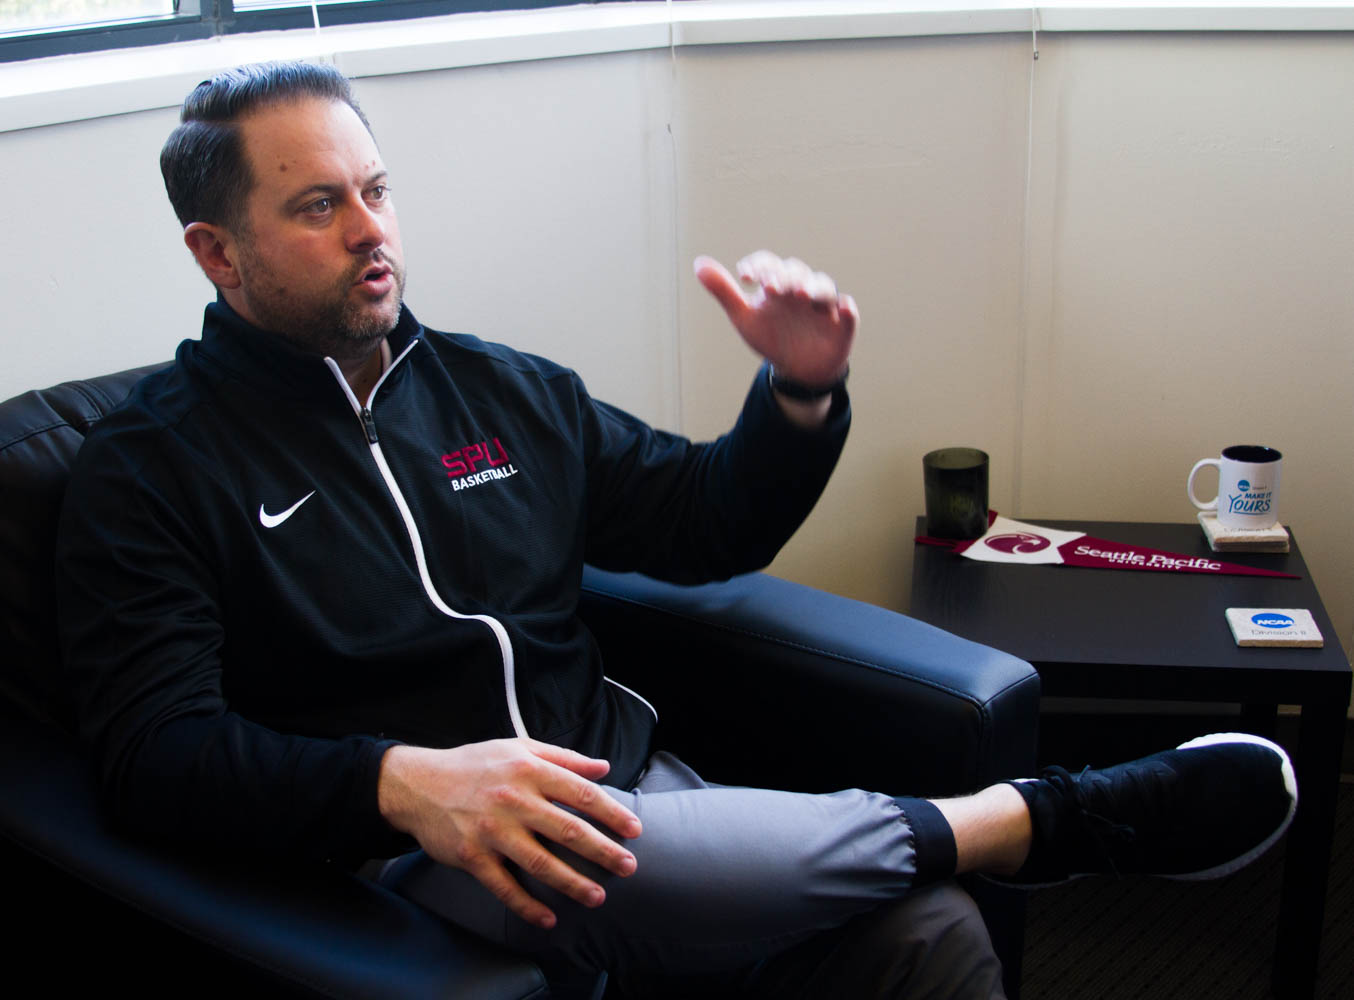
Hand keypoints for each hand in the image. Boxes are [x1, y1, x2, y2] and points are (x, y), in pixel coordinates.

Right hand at [377, 739, 641, 928]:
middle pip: (567, 830)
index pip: (580, 793)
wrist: (418, 784)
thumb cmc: (474, 765)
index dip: (611, 812)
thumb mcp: (518, 748)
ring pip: (540, 862)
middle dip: (602, 851)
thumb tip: (603, 767)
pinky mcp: (472, 856)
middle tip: (628, 866)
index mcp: (529, 770)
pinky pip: (504, 886)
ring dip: (572, 883)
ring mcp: (492, 831)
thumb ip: (563, 758)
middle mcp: (513, 800)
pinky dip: (527, 905)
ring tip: (597, 896)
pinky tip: (548, 918)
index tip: (634, 830)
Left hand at [694, 250, 858, 386]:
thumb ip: (724, 291)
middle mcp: (802, 288)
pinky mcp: (843, 324)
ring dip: (814, 287)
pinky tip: (842, 309)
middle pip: (797, 272)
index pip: (769, 265)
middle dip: (785, 277)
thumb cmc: (771, 336)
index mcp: (778, 284)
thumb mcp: (744, 317)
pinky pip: (849, 313)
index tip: (746, 277)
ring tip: (801, 294)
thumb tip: (698, 264)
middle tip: (773, 286)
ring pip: (823, 287)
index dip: (759, 266)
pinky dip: (847, 310)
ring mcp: (824, 305)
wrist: (797, 370)